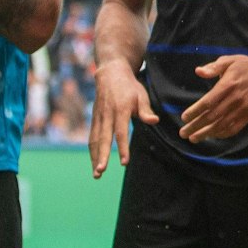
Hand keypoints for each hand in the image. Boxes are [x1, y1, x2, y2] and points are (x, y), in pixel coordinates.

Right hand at [88, 58, 156, 177]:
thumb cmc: (130, 86)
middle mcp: (107, 114)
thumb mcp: (141, 95)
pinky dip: (92, 151)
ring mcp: (99, 117)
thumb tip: (154, 121)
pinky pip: (92, 137)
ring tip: (97, 174)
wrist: (110, 73)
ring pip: (95, 140)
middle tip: (101, 172)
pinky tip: (95, 162)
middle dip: (102, 157)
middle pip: (103, 139)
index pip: (121, 132)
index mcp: (120, 109)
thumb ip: (146, 110)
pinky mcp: (94, 118)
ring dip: (95, 158)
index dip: (122, 148)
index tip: (124, 162)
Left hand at [179, 52, 247, 142]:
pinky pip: (234, 128)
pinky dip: (222, 134)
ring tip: (193, 138)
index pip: (207, 102)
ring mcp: (243, 108)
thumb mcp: (230, 60)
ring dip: (206, 133)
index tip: (184, 118)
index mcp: (228, 84)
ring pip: (222, 125)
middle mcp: (235, 98)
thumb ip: (213, 67)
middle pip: (212, 116)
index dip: (194, 111)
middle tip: (183, 133)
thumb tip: (198, 71)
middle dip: (195, 126)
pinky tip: (213, 136)